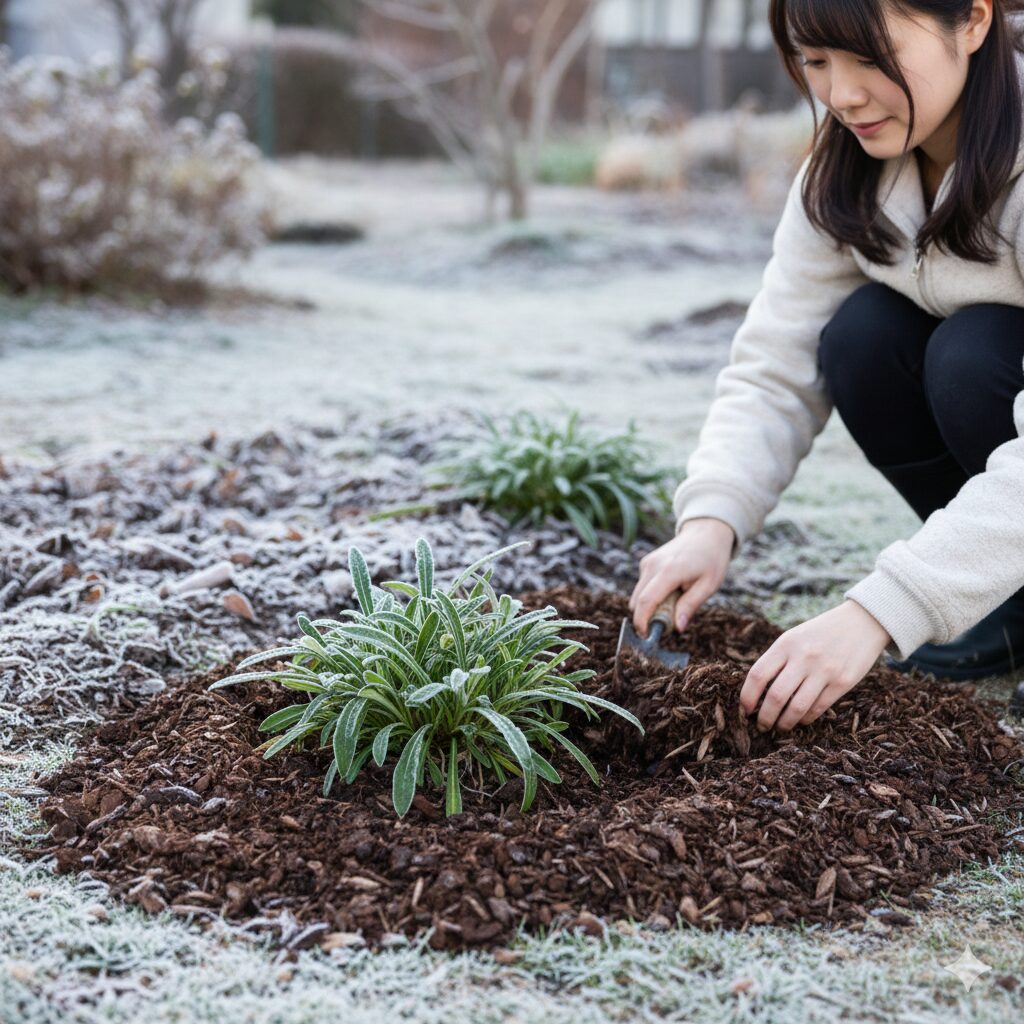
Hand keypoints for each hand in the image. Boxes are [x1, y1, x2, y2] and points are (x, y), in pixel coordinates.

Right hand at [629, 517, 734, 637]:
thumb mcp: (709, 585)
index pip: (646, 601)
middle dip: (646, 617)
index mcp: (669, 571)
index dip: (642, 622)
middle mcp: (653, 566)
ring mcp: (647, 563)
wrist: (706, 533)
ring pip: (637, 595)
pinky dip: (651, 595)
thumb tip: (677, 628)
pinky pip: (642, 587)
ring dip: (650, 606)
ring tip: (674, 602)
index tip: (645, 636)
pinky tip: (671, 590)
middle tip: (667, 623)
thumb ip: (690, 606)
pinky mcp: (646, 563)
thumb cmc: (711, 560)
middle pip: (637, 601)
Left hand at [739, 599, 891, 731]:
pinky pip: (818, 708)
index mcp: (786, 644)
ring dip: (785, 723)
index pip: (757, 675)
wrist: (862, 622)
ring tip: (780, 728)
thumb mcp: (794, 637)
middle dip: (765, 717)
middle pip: (775, 696)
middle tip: (762, 726)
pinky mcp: (843, 682)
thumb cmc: (820, 632)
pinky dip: (805, 718)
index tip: (745, 710)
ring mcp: (824, 670)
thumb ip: (777, 660)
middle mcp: (803, 657)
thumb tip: (757, 692)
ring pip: (796, 707)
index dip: (747, 697)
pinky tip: (801, 720)